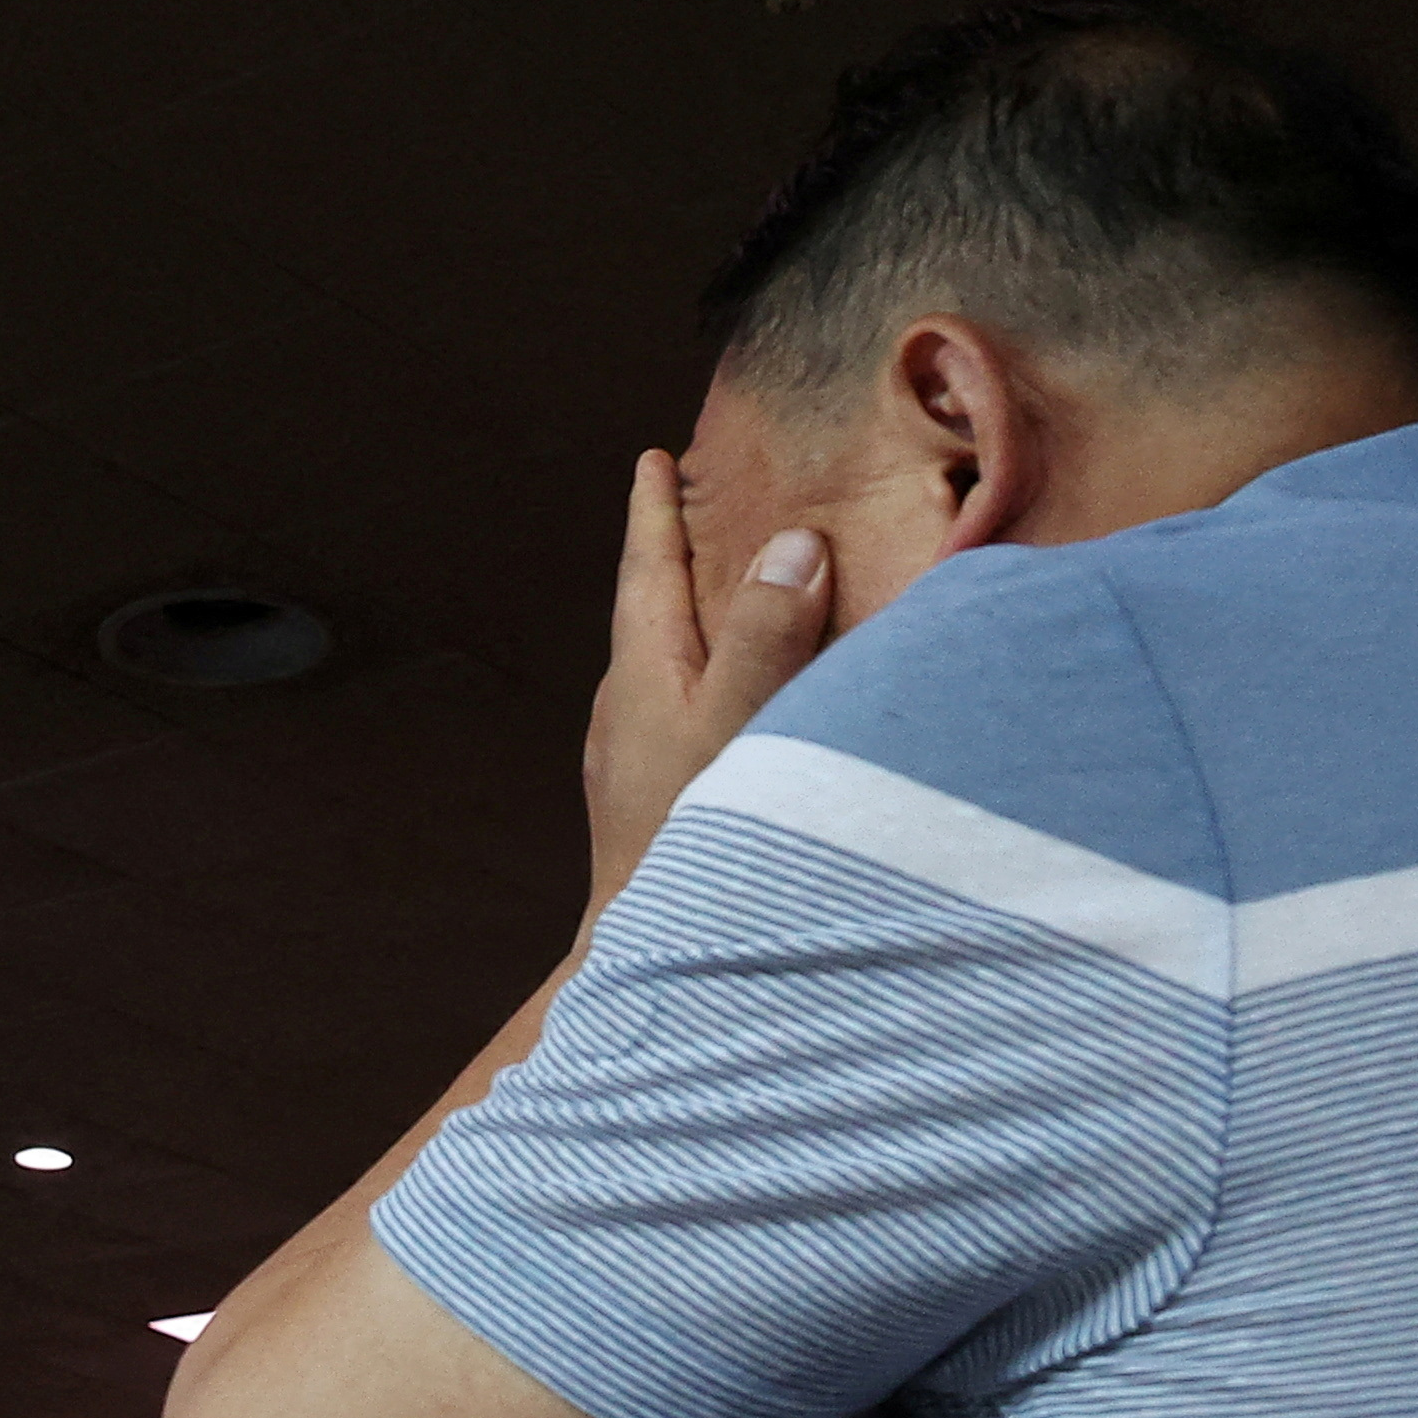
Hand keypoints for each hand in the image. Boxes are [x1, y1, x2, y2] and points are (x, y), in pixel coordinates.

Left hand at [581, 449, 829, 915]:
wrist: (650, 959)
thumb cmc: (694, 840)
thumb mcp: (737, 724)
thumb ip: (764, 635)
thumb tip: (792, 545)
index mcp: (639, 676)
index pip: (647, 570)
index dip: (656, 512)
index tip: (655, 459)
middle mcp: (626, 711)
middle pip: (652, 610)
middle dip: (677, 556)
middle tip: (699, 506)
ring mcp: (633, 761)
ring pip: (668, 662)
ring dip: (699, 618)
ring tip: (734, 590)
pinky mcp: (654, 803)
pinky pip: (686, 708)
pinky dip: (715, 674)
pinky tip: (745, 700)